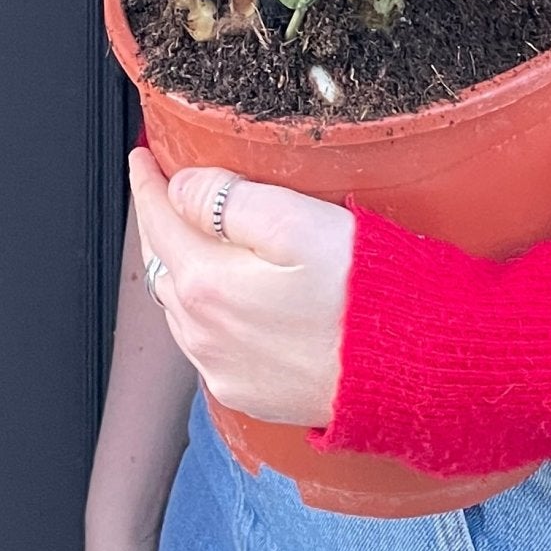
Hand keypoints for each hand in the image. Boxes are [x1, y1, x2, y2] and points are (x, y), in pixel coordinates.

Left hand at [127, 147, 354, 427]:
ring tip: (189, 235)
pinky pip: (205, 342)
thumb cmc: (362, 290)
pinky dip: (201, 309)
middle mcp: (203, 334)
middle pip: (162, 264)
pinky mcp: (247, 392)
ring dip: (178, 267)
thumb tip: (180, 187)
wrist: (408, 368)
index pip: (159, 220)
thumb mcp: (296, 221)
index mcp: (208, 283)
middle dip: (160, 223)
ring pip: (179, 306)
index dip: (148, 183)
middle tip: (163, 189)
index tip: (141, 158)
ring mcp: (222, 369)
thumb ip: (229, 199)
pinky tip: (222, 294)